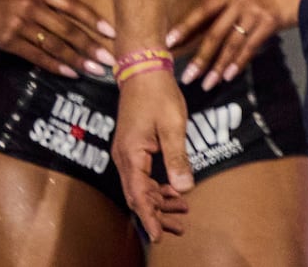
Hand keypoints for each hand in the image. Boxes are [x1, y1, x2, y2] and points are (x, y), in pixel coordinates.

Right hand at [0, 0, 116, 77]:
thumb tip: (84, 23)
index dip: (93, 20)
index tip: (112, 33)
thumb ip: (53, 3)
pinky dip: (55, 65)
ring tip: (95, 70)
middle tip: (110, 60)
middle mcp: (32, 5)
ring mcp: (19, 24)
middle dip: (91, 45)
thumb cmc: (9, 0)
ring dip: (77, 59)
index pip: (73, 5)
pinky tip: (71, 73)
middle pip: (67, 28)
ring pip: (54, 44)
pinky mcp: (9, 41)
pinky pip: (36, 56)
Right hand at [113, 65, 193, 238]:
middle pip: (138, 196)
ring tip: (181, 214)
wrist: (142, 71)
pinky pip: (142, 176)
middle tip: (178, 229)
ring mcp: (127, 154)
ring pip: (140, 187)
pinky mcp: (133, 149)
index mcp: (131, 154)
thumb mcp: (173, 126)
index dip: (149, 217)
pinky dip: (156, 187)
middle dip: (157, 214)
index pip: (138, 195)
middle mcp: (124, 158)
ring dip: (159, 202)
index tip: (159, 236)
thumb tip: (184, 188)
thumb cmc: (158, 95)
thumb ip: (177, 158)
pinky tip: (173, 192)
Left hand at [166, 0, 300, 89]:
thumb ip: (225, 10)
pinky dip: (238, 63)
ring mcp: (255, 12)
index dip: (186, 26)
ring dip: (218, 66)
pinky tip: (228, 76)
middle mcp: (240, 1)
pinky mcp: (269, 23)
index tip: (169, 42)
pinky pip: (250, 47)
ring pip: (231, 44)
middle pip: (215, 33)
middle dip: (200, 57)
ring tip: (207, 84)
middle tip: (187, 76)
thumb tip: (199, 34)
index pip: (203, 11)